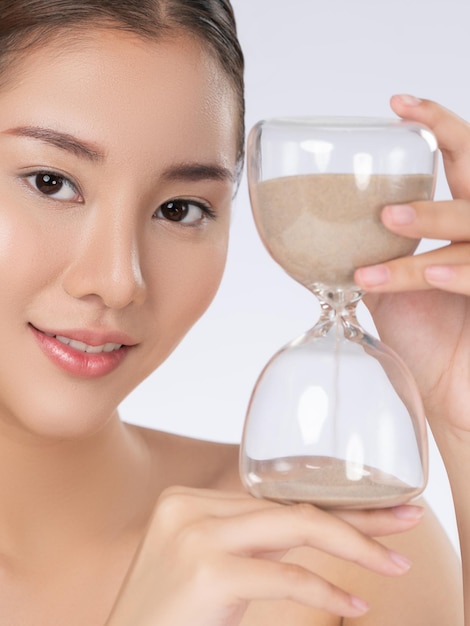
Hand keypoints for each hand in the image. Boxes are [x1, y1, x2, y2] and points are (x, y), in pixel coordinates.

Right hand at [105, 487, 419, 625]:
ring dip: (354, 547)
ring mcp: (195, 535)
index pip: (275, 498)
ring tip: (395, 564)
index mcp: (189, 500)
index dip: (330, 503)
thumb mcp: (210, 565)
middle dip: (355, 516)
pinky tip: (354, 604)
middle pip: (290, 506)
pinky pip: (284, 575)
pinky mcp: (205, 571)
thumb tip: (316, 528)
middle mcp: (190, 506)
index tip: (376, 510)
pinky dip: (325, 590)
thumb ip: (251, 540)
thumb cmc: (170, 616)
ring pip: (294, 528)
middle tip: (406, 520)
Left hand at [354, 96, 469, 433]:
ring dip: (430, 217)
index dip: (440, 126)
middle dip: (448, 147)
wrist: (450, 393)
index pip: (463, 161)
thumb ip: (371, 257)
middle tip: (400, 140)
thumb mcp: (390, 291)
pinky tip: (427, 274)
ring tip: (388, 221)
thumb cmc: (425, 340)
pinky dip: (448, 271)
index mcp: (460, 227)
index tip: (398, 104)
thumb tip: (319, 240)